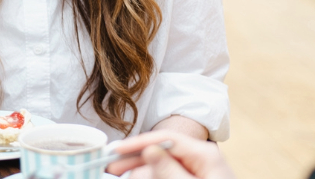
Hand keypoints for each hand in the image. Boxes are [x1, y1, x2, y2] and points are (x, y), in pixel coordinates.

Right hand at [107, 131, 235, 178]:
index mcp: (203, 154)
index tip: (115, 151)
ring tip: (122, 176)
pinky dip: (153, 177)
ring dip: (142, 172)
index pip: (166, 139)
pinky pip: (168, 175)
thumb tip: (149, 149)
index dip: (138, 143)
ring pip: (161, 166)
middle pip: (161, 152)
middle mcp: (200, 158)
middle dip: (135, 160)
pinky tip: (138, 178)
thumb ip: (169, 170)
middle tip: (110, 169)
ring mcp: (196, 170)